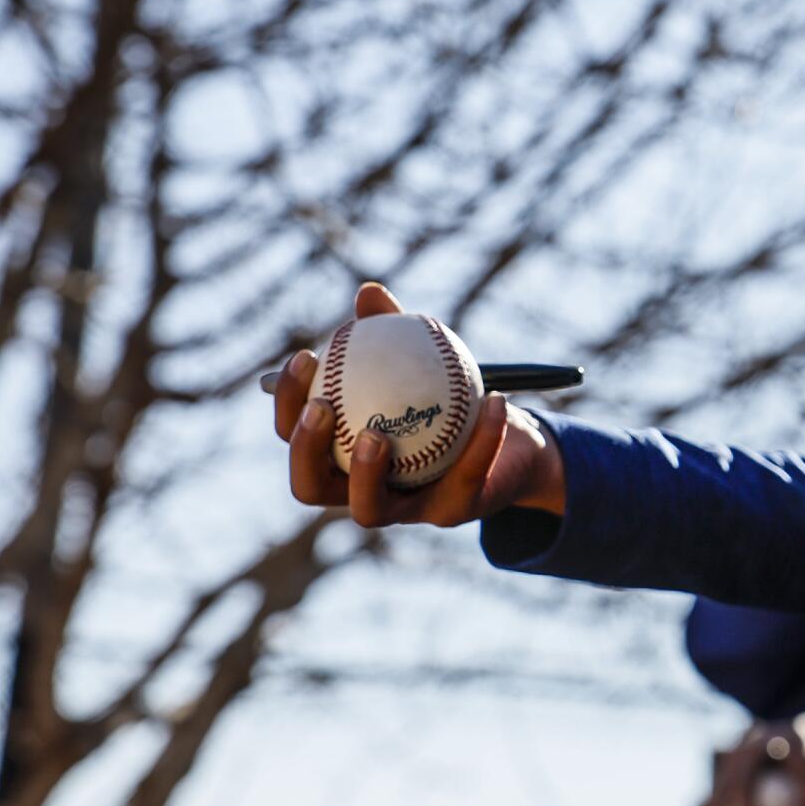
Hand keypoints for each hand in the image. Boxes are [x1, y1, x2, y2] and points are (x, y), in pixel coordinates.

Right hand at [272, 281, 564, 526]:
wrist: (516, 444)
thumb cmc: (453, 401)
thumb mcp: (423, 363)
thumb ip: (391, 333)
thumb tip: (369, 293)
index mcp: (340, 455)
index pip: (294, 436)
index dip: (288, 403)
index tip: (307, 357)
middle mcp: (361, 491)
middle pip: (310, 486)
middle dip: (307, 449)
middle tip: (324, 405)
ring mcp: (405, 509)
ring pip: (368, 509)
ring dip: (364, 472)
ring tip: (376, 433)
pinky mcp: (453, 511)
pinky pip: (465, 477)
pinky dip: (483, 438)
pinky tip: (495, 400)